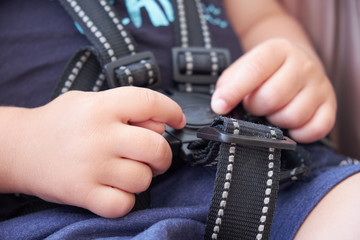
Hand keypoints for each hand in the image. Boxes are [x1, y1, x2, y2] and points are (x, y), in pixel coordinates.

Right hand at [3, 87, 184, 217]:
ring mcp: (91, 166)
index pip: (150, 102)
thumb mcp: (89, 100)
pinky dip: (125, 200)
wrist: (19, 148)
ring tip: (126, 171)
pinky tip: (114, 189)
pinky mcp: (82, 193)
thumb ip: (124, 107)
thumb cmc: (59, 123)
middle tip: (155, 156)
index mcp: (101, 107)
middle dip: (164, 155)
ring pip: (143, 178)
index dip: (171, 110)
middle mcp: (98, 135)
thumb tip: (160, 123)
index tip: (177, 120)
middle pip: (156, 147)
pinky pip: (123, 204)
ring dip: (143, 177)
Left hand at [211, 38, 336, 142]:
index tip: (220, 107)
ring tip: (272, 112)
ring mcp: (320, 85)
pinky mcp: (330, 105)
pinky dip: (298, 134)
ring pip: (293, 116)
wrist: (297, 62)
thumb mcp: (243, 68)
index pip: (255, 70)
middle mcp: (303, 64)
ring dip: (275, 121)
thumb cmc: (264, 71)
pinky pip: (315, 129)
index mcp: (277, 50)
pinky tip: (289, 125)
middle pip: (273, 97)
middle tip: (254, 105)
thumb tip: (219, 105)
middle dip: (255, 108)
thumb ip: (228, 84)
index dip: (234, 91)